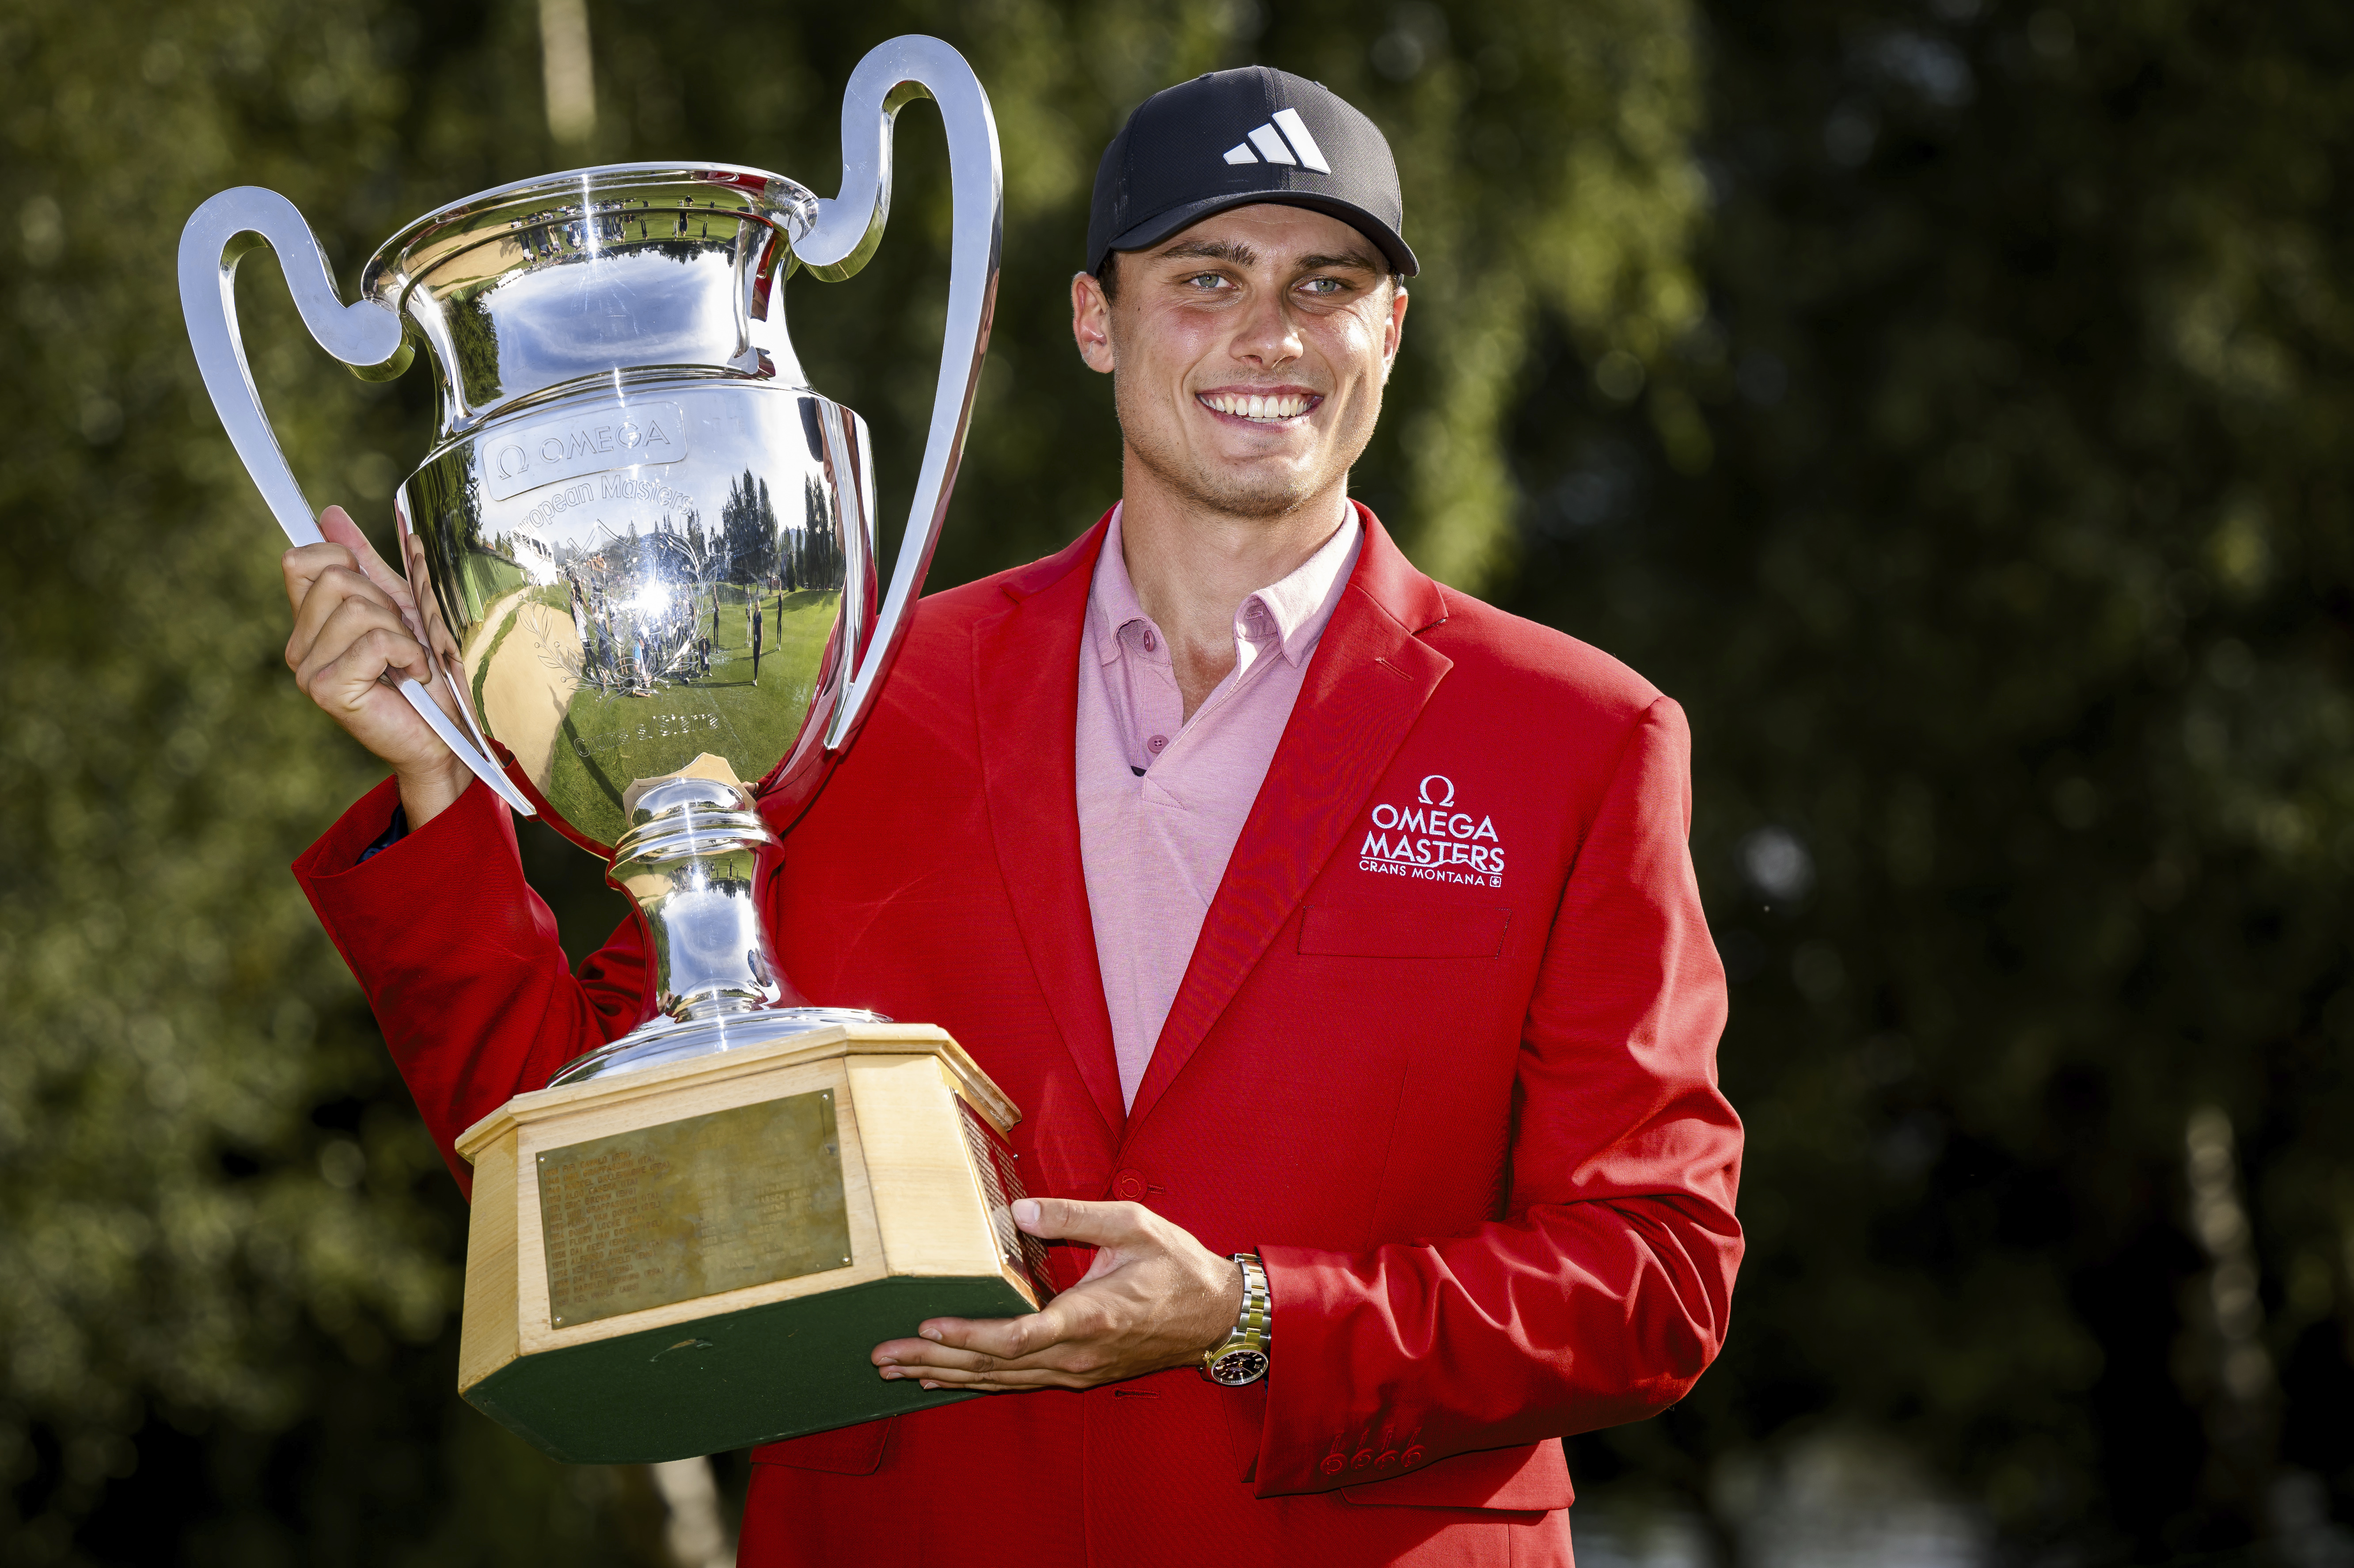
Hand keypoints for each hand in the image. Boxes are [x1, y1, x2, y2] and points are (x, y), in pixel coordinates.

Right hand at [282, 506, 468, 826]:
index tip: (378, 592)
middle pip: (335, 579)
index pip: (300, 560)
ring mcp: (308, 670)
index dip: (345, 561)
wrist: (448, 732)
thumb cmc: (428, 672)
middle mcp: (300, 645)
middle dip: (385, 601)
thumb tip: (329, 513)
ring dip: (400, 631)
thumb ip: (365, 562)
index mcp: (310, 621)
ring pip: (356, 608)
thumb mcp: (401, 604)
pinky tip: (412, 675)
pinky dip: (407, 653)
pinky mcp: (328, 690)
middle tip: (403, 638)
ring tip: (409, 659)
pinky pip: (373, 641)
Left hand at [872, 1197, 1243, 1391]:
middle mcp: (1077, 1355)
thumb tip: (1018, 1209)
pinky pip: (1017, 1382)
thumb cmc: (1177, 1266)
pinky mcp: (1077, 1374)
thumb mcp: (1133, 1225)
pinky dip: (976, 1381)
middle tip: (882, 1354)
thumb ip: (1075, 1216)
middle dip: (935, 1359)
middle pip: (995, 1366)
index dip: (970, 1335)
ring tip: (897, 1369)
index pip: (1018, 1336)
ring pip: (1001, 1381)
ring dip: (946, 1375)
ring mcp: (1076, 1371)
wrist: (1216, 1316)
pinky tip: (945, 1378)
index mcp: (1089, 1317)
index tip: (929, 1325)